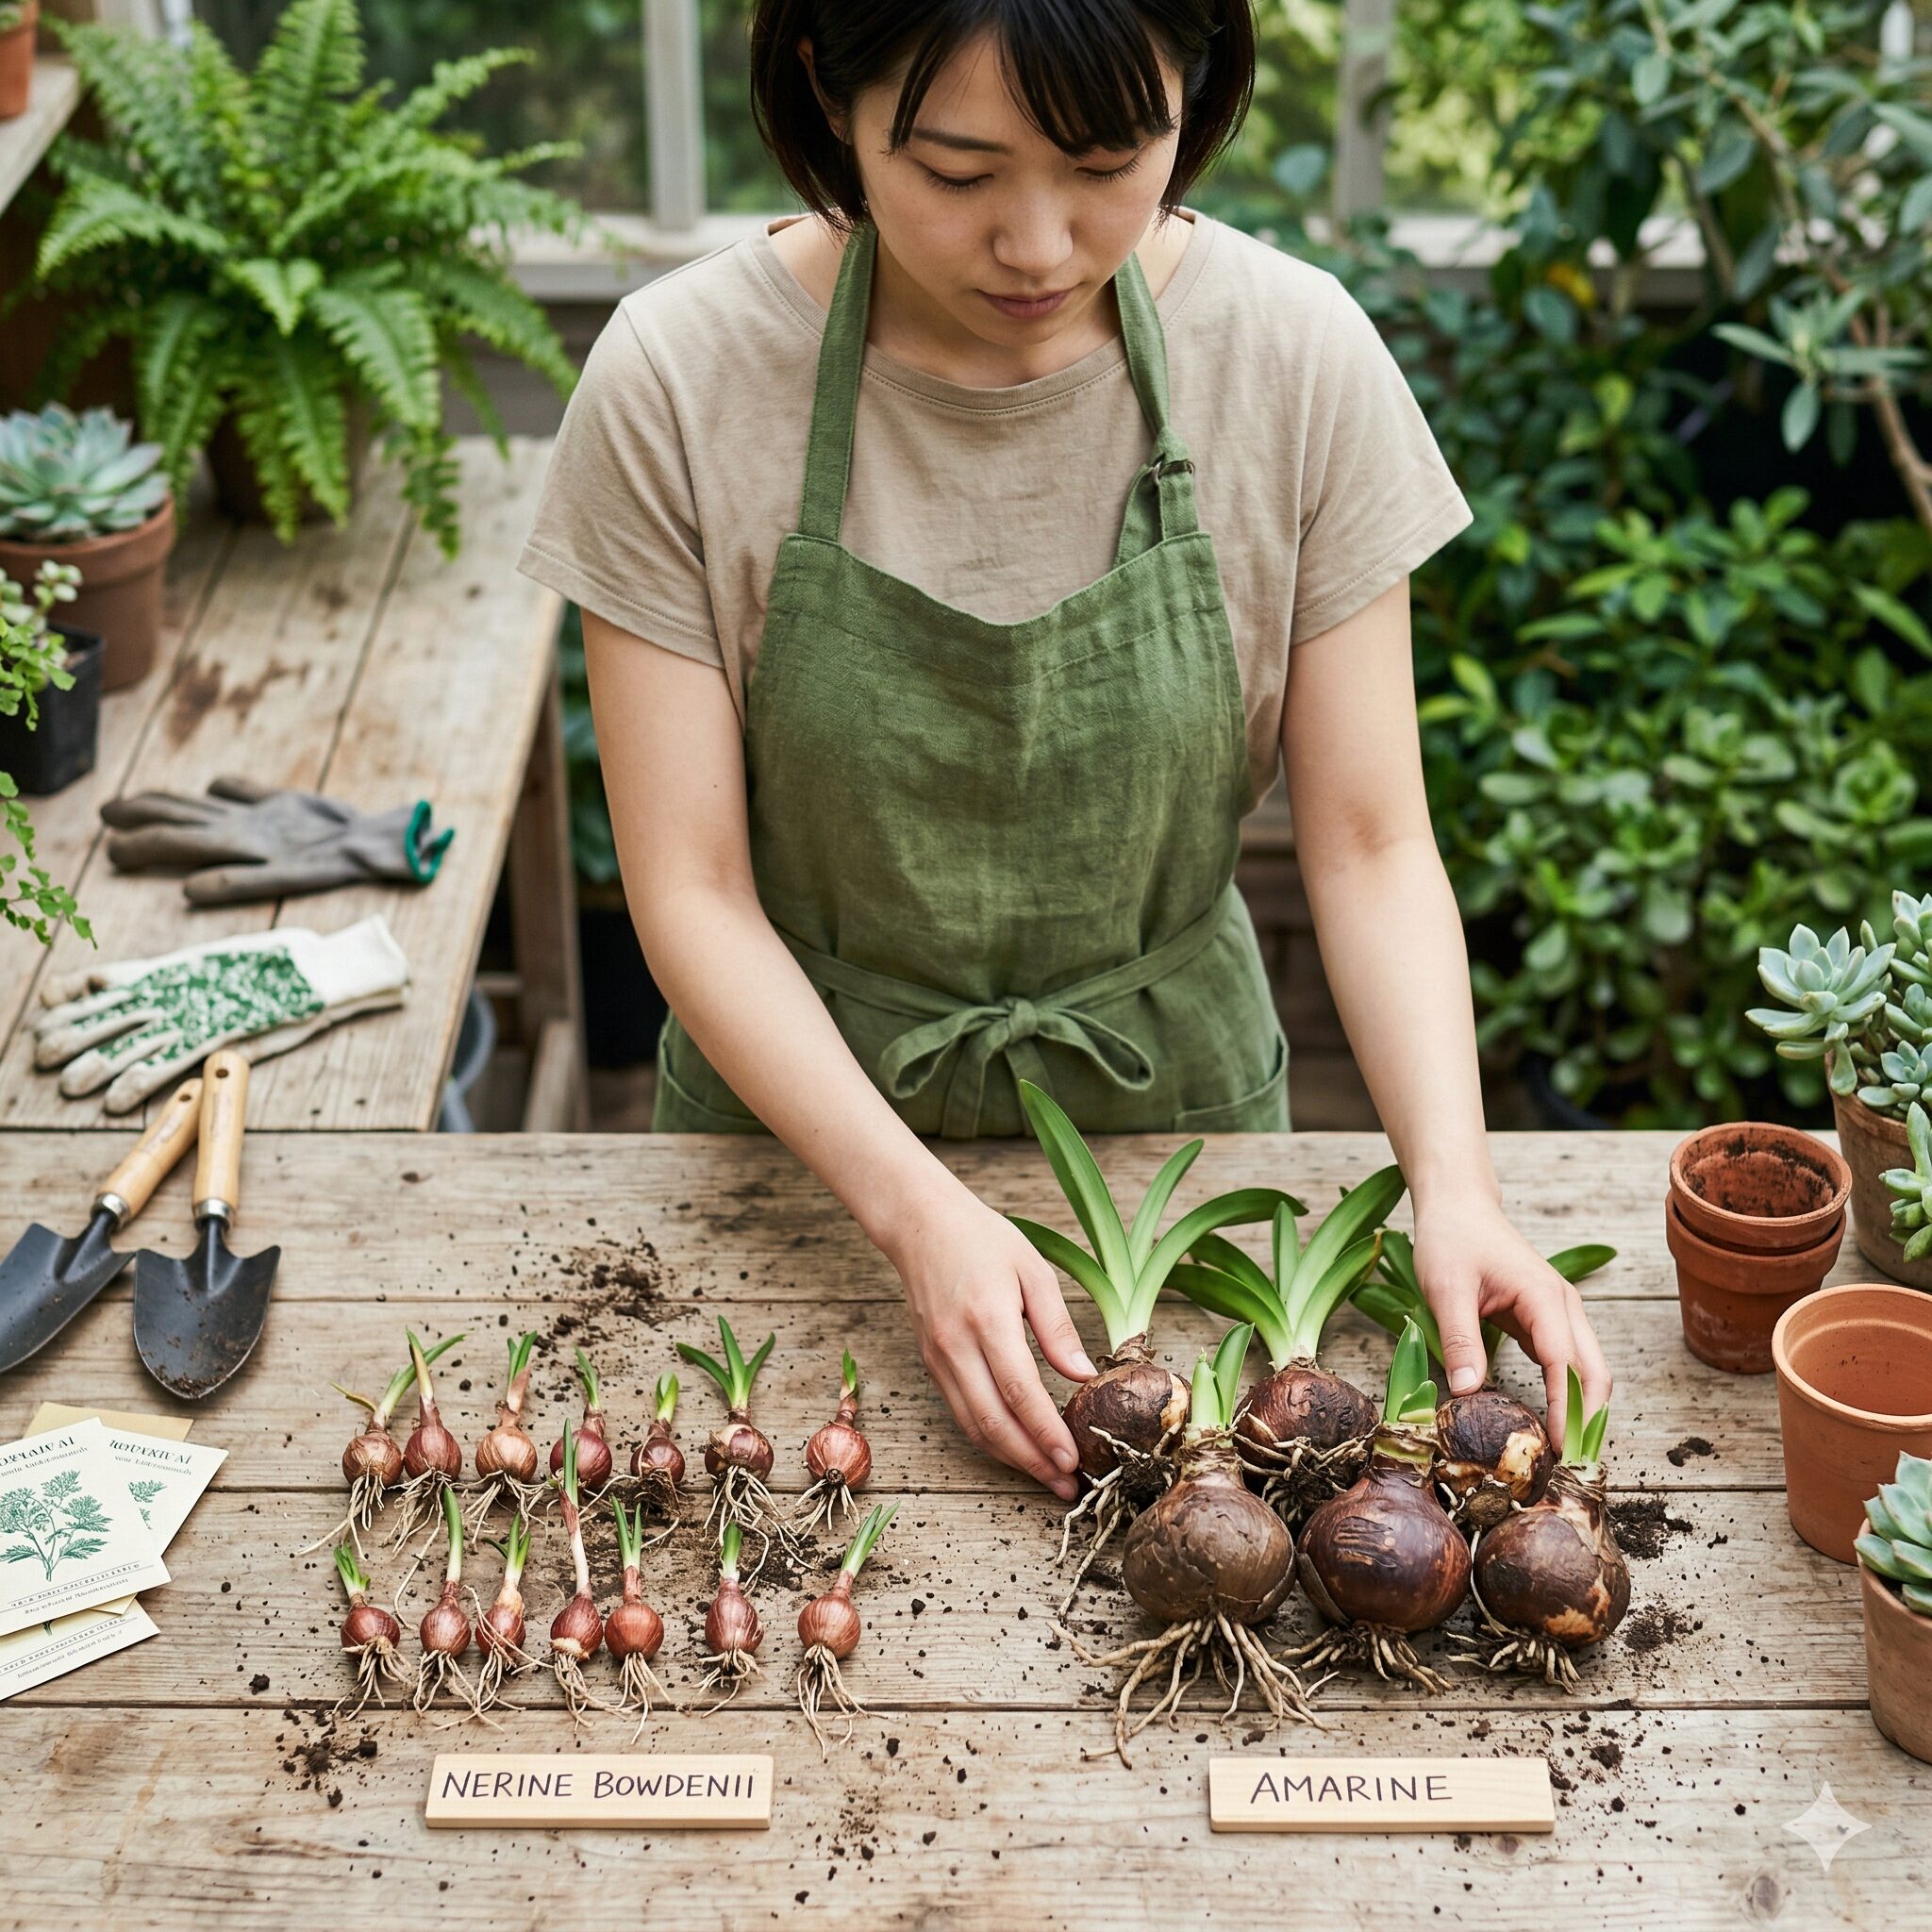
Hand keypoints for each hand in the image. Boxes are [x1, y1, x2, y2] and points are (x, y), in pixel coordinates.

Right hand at [877, 1179, 1094, 1500]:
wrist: (920, 1223)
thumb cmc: (981, 1238)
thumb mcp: (1032, 1269)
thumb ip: (1057, 1326)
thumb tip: (1084, 1377)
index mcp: (987, 1319)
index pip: (1020, 1391)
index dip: (1046, 1432)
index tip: (1073, 1461)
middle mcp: (956, 1346)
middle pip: (994, 1422)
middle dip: (1032, 1462)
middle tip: (1067, 1486)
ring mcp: (938, 1358)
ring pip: (974, 1426)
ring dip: (1011, 1459)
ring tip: (1047, 1478)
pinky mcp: (930, 1363)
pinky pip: (961, 1413)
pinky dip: (990, 1439)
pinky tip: (1016, 1448)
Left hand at [1410, 1195, 1611, 1435]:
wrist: (1457, 1205)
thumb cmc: (1451, 1239)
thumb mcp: (1446, 1288)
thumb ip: (1460, 1339)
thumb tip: (1467, 1393)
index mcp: (1544, 1297)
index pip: (1564, 1364)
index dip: (1567, 1409)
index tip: (1560, 1449)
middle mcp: (1563, 1307)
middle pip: (1594, 1372)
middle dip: (1589, 1419)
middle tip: (1570, 1467)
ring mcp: (1558, 1314)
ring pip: (1587, 1370)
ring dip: (1583, 1409)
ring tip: (1564, 1455)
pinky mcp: (1545, 1321)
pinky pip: (1565, 1364)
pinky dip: (1567, 1394)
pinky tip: (1552, 1422)